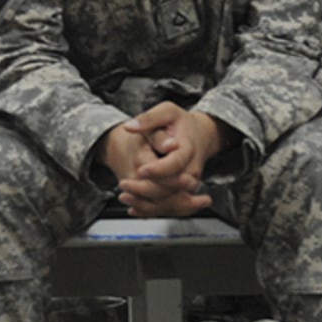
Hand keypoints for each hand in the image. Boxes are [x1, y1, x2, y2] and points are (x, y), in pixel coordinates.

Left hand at [104, 102, 222, 217]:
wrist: (199, 134)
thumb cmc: (181, 123)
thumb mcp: (166, 111)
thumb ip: (149, 119)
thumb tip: (130, 126)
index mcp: (188, 150)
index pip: (174, 165)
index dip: (158, 169)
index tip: (140, 169)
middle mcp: (191, 171)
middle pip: (171, 188)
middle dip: (145, 190)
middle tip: (123, 184)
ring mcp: (188, 184)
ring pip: (170, 202)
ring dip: (146, 204)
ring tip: (125, 198)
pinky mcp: (183, 193)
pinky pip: (169, 207)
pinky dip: (151, 210)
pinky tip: (133, 208)